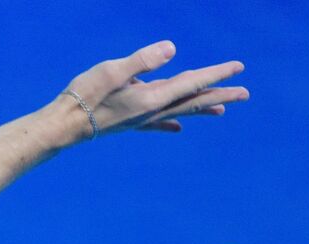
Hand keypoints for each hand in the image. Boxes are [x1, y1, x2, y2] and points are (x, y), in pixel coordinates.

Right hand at [61, 41, 248, 137]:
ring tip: (222, 111)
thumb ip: (142, 60)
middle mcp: (152, 111)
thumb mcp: (112, 71)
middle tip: (245, 93)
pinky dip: (171, 125)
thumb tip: (172, 48)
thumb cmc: (84, 96)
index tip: (238, 67)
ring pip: (179, 112)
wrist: (63, 125)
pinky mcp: (130, 122)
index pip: (191, 82)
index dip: (216, 74)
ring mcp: (141, 119)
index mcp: (151, 97)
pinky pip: (157, 124)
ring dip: (201, 109)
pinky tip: (179, 130)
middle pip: (192, 101)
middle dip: (219, 95)